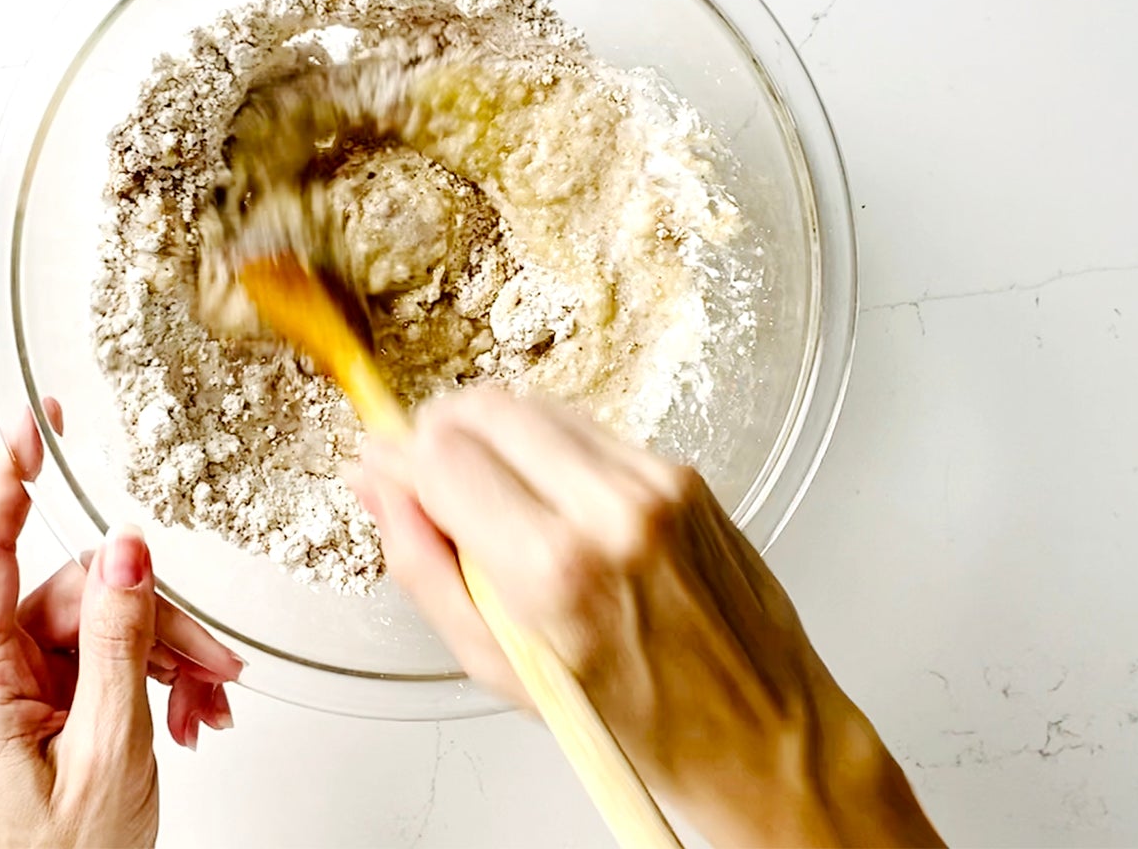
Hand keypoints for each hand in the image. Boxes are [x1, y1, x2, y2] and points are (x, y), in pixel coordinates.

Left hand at [0, 399, 244, 848]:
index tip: (29, 426)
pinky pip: (105, 659)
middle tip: (209, 658)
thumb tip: (121, 549)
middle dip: (151, 616)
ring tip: (206, 702)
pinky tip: (188, 713)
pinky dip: (156, 678)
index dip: (4, 480)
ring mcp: (17, 693)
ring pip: (101, 623)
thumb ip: (116, 641)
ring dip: (165, 655)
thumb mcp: (110, 748)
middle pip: (71, 593)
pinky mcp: (45, 706)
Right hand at [351, 388, 940, 848]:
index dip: (396, 455)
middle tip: (424, 470)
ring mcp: (656, 483)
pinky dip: (549, 449)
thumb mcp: (501, 669)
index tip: (379, 465)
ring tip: (489, 495)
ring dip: (493, 435)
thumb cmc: (636, 722)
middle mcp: (610, 510)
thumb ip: (426, 569)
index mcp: (556, 571)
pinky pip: (589, 430)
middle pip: (487, 407)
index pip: (444, 458)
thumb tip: (378, 489)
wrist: (759, 730)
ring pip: (536, 407)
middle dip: (439, 429)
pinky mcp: (682, 472)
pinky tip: (549, 499)